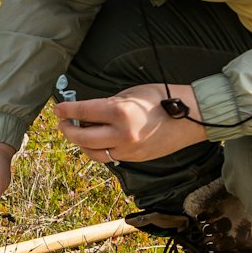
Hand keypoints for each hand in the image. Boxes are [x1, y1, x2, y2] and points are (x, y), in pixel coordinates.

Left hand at [54, 84, 204, 164]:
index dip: (67, 110)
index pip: (84, 112)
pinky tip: (96, 140)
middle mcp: (121, 135)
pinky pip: (108, 157)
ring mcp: (128, 150)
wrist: (192, 118)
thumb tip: (89, 110)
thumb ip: (109, 103)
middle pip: (82, 138)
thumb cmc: (164, 99)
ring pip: (92, 153)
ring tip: (77, 132)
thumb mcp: (133, 93)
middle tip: (63, 122)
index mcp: (120, 113)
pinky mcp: (134, 159)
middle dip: (67, 129)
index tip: (58, 108)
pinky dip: (97, 149)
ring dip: (80, 143)